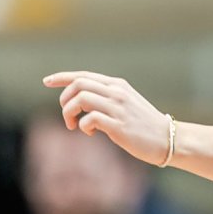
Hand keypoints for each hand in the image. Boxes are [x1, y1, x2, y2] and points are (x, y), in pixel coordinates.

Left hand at [42, 71, 170, 166]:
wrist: (166, 138)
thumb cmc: (143, 124)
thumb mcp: (126, 103)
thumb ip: (106, 97)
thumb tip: (80, 99)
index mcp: (118, 85)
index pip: (84, 75)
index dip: (62, 77)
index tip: (46, 81)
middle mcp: (117, 92)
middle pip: (79, 84)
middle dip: (64, 99)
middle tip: (67, 115)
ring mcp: (118, 108)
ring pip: (81, 99)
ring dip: (69, 113)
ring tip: (74, 125)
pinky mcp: (118, 125)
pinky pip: (89, 119)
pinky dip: (83, 126)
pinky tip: (91, 132)